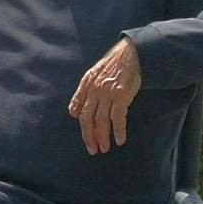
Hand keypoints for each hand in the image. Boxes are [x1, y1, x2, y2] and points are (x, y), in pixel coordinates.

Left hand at [68, 37, 141, 154]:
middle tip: (92, 150)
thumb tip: (72, 112)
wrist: (130, 53)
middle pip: (87, 118)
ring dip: (102, 137)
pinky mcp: (121, 95)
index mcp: (86, 85)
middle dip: (89, 136)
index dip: (81, 126)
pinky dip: (118, 130)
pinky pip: (118, 117)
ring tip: (105, 148)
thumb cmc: (112, 65)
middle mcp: (94, 90)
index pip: (78, 109)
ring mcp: (107, 93)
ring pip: (101, 120)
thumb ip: (82, 93)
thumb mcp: (92, 75)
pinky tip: (120, 140)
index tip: (86, 137)